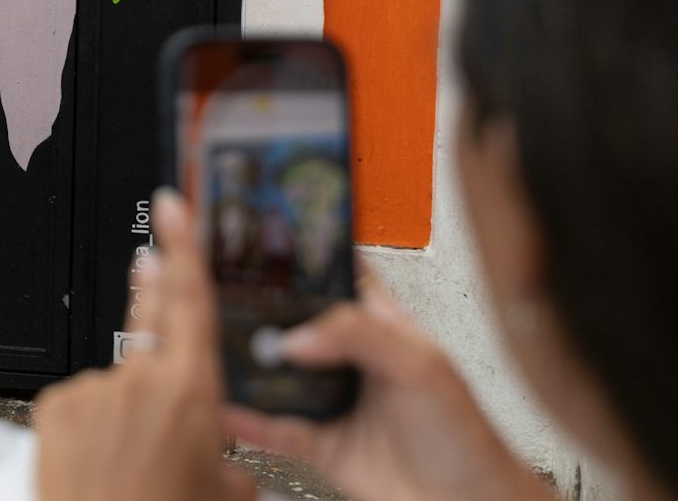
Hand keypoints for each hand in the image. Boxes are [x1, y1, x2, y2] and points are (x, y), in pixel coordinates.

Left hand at [32, 190, 253, 500]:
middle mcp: (139, 381)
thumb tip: (232, 469)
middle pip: (148, 318)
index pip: (190, 302)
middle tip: (149, 253)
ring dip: (123, 413)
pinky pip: (79, 406)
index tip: (173, 207)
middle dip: (151, 284)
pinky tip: (97, 463)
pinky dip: (89, 430)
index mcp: (190, 392)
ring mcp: (92, 389)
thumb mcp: (220, 495)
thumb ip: (229, 467)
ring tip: (128, 465)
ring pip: (115, 387)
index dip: (184, 247)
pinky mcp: (53, 405)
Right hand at [223, 269, 551, 500]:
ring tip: (215, 344)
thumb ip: (359, 335)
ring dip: (248, 362)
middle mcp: (348, 357)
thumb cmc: (464, 436)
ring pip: (276, 372)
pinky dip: (247, 419)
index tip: (260, 237)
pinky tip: (228, 406)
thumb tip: (297, 334)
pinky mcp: (318, 442)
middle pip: (293, 320)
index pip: (334, 275)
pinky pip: (273, 427)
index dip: (303, 255)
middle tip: (220, 289)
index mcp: (377, 323)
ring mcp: (330, 399)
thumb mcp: (419, 365)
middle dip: (258, 307)